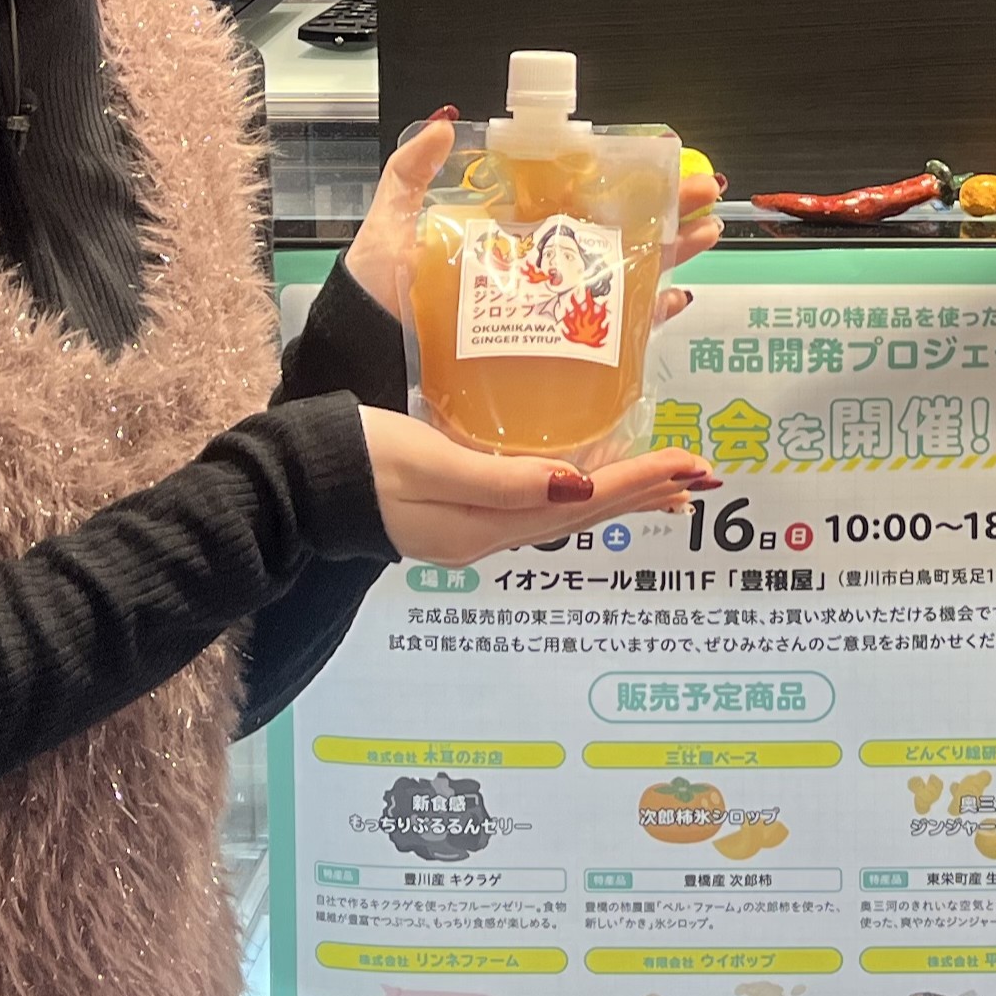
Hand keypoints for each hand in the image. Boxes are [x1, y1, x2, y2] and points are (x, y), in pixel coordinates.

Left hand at [344, 115, 726, 333]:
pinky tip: (674, 302)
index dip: (622, 180)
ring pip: (624, 279)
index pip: (576, 200)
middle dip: (666, 213)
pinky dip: (649, 319)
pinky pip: (611, 337)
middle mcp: (535, 274)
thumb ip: (410, 175)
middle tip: (708, 192)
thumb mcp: (388, 230)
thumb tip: (448, 122)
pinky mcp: (550, 359)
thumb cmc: (372, 304)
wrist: (359, 368)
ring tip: (706, 235)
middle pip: (615, 236)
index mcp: (506, 238)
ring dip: (670, 257)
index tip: (664, 158)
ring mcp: (546, 316)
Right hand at [360, 406, 715, 565]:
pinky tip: (588, 481)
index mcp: (485, 525)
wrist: (293, 482)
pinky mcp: (459, 510)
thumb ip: (500, 480)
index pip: (583, 502)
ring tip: (668, 488)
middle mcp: (488, 534)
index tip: (691, 467)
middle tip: (701, 476)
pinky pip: (537, 505)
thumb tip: (574, 486)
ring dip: (618, 497)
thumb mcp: (427, 464)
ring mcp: (473, 527)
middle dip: (645, 494)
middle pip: (584, 514)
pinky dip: (576, 492)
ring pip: (565, 513)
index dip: (640, 483)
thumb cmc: (355, 461)